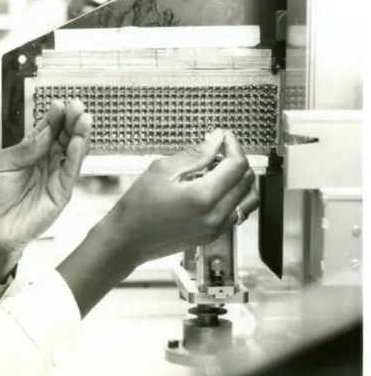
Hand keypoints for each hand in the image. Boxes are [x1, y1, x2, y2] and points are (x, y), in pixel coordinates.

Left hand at [0, 99, 91, 282]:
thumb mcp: (3, 164)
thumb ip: (26, 148)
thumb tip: (46, 131)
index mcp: (31, 151)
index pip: (47, 130)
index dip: (54, 117)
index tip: (60, 103)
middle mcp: (46, 161)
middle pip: (63, 137)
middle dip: (71, 121)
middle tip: (78, 106)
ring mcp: (55, 177)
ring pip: (72, 152)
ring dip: (79, 135)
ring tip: (84, 119)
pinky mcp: (61, 193)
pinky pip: (71, 172)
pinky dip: (76, 156)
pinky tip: (79, 142)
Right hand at [98, 129, 258, 279]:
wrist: (128, 239)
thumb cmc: (138, 205)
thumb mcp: (162, 170)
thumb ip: (195, 154)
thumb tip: (215, 139)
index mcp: (204, 197)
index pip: (236, 165)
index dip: (233, 145)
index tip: (223, 136)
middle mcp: (216, 215)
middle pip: (246, 180)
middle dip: (237, 159)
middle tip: (219, 149)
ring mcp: (217, 228)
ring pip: (248, 198)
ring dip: (240, 179)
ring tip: (220, 169)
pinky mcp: (213, 235)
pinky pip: (238, 212)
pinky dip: (235, 196)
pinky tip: (217, 188)